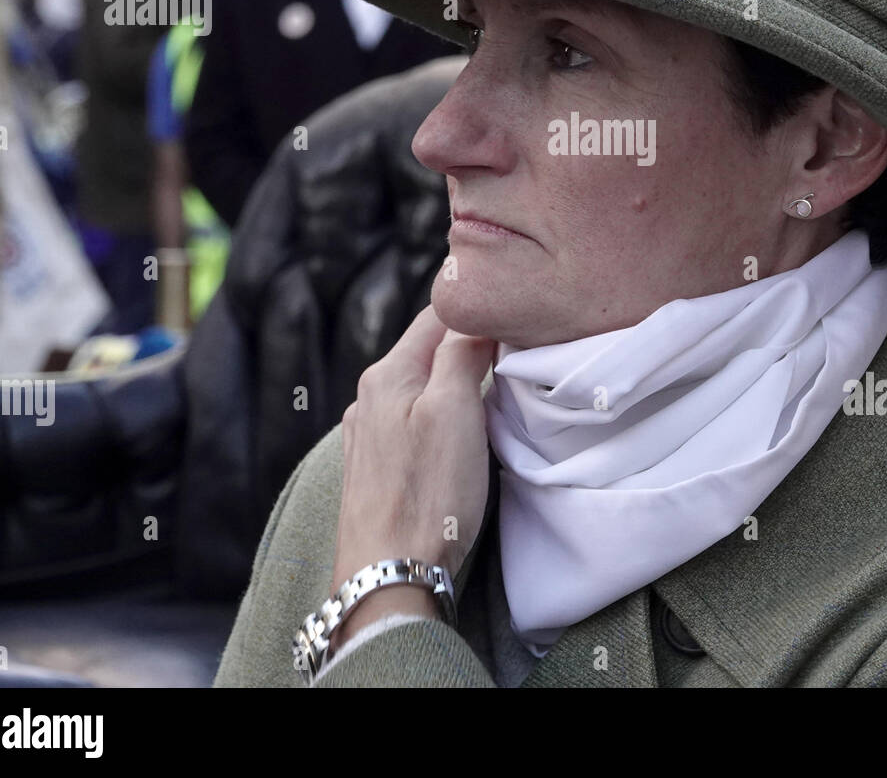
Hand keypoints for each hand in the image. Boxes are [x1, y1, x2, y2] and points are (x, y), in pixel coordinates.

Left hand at [330, 306, 494, 647]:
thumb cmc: (427, 494)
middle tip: (515, 349)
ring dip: (455, 384)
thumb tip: (474, 313)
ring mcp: (368, 434)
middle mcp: (369, 397)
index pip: (437, 315)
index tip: (518, 313)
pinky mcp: (375, 468)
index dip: (479, 309)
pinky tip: (459, 434)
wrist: (389, 576)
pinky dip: (441, 416)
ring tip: (493, 391)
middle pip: (428, 351)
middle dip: (469, 346)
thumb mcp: (455, 408)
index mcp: (387, 373)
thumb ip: (462, 351)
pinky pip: (413, 421)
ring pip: (422, 387)